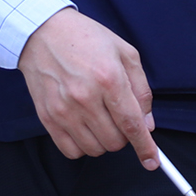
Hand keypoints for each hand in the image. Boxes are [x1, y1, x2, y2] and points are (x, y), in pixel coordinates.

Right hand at [17, 8, 157, 166]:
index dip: (144, 146)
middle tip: (120, 117)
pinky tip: (85, 127)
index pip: (131, 123)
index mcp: (109, 78)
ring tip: (101, 118)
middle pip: (115, 141)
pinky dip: (83, 146)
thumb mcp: (126, 53)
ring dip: (104, 141)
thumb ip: (141, 90)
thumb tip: (147, 124)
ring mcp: (63, 110)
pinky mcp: (47, 118)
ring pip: (94, 149)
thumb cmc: (88, 39)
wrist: (43, 33)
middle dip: (125, 136)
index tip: (152, 161)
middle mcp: (85, 97)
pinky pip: (70, 150)